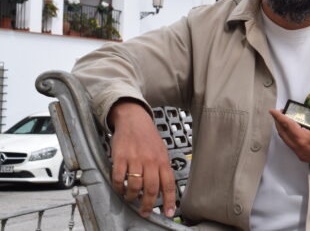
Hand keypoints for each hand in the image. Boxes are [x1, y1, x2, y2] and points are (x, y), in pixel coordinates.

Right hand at [107, 100, 175, 217]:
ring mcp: (135, 159)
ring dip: (131, 197)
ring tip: (131, 199)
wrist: (134, 120)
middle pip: (151, 189)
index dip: (169, 201)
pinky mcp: (121, 157)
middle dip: (147, 205)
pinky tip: (120, 188)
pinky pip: (119, 178)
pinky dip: (119, 187)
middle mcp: (150, 161)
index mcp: (162, 160)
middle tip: (144, 212)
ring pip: (134, 186)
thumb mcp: (161, 152)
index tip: (168, 212)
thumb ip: (161, 169)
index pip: (168, 184)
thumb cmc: (148, 138)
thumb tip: (162, 190)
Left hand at [269, 97, 309, 164]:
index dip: (278, 116)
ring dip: (282, 129)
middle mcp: (299, 147)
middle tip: (279, 112)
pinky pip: (290, 144)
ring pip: (285, 139)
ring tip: (284, 119)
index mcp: (305, 138)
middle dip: (278, 122)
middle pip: (283, 133)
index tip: (272, 110)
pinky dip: (287, 135)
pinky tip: (292, 130)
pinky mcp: (302, 156)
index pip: (287, 125)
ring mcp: (300, 153)